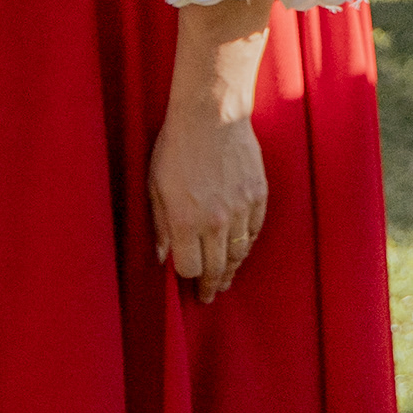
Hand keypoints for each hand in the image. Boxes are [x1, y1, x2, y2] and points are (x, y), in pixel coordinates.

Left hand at [152, 110, 267, 300]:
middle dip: (212, 285)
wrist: (211, 117)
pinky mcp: (258, 196)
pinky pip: (254, 231)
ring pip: (239, 253)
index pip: (190, 268)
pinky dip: (246, 243)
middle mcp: (215, 221)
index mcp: (185, 220)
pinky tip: (240, 248)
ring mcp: (240, 210)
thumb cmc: (175, 148)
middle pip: (217, 268)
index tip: (187, 282)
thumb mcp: (154, 186)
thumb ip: (159, 225)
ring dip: (232, 268)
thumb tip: (161, 257)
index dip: (187, 277)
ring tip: (226, 277)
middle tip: (210, 295)